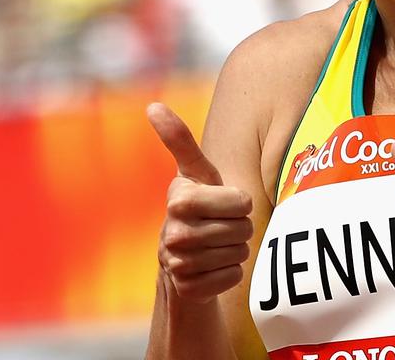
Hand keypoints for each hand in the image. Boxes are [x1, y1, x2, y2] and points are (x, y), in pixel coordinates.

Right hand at [147, 102, 253, 302]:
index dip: (241, 203)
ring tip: (218, 244)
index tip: (223, 202)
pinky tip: (214, 267)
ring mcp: (177, 263)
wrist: (185, 258)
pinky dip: (231, 273)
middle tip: (222, 225)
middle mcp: (172, 232)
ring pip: (238, 254)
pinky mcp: (187, 289)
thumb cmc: (200, 206)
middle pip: (242, 229)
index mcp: (178, 198)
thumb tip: (152, 105)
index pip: (242, 202)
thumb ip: (179, 140)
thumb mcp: (196, 172)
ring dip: (236, 249)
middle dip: (241, 227)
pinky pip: (232, 277)